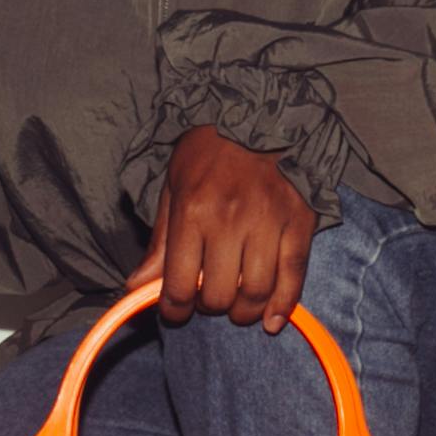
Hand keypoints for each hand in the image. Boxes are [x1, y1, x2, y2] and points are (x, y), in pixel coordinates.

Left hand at [131, 127, 312, 332]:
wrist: (260, 114)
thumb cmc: (209, 153)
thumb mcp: (173, 189)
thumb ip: (160, 242)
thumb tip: (136, 286)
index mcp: (194, 211)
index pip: (180, 284)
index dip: (174, 310)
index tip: (175, 312)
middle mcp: (231, 220)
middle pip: (220, 295)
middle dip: (209, 308)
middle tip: (207, 301)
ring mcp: (269, 222)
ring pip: (257, 291)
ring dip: (243, 312)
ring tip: (236, 309)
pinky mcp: (299, 222)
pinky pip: (293, 275)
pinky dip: (283, 306)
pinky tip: (271, 320)